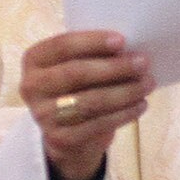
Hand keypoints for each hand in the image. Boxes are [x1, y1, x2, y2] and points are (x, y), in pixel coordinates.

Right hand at [21, 31, 153, 179]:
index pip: (62, 45)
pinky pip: (97, 125)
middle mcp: (31, 86)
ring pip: (90, 101)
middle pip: (76, 73)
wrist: (65, 131)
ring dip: (124, 91)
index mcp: (34, 59)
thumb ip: (93, 54)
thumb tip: (129, 49)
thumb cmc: (76, 86)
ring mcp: (42, 115)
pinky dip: (123, 114)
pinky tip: (141, 105)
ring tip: (147, 84)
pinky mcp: (58, 139)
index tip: (122, 40)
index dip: (92, 42)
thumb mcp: (76, 65)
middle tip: (143, 63)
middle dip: (114, 67)